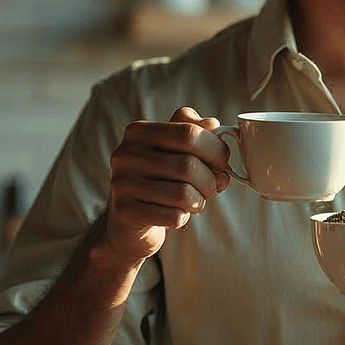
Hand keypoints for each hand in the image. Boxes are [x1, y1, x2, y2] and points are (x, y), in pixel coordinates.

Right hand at [102, 107, 230, 264]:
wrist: (127, 220)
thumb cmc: (158, 180)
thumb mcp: (173, 151)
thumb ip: (194, 132)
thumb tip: (212, 124)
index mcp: (139, 132)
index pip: (189, 133)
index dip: (215, 150)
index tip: (221, 163)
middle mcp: (126, 155)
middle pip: (189, 165)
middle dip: (210, 181)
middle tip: (210, 188)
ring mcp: (122, 184)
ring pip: (184, 193)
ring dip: (199, 201)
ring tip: (194, 202)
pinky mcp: (125, 212)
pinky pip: (174, 216)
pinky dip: (184, 217)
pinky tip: (177, 214)